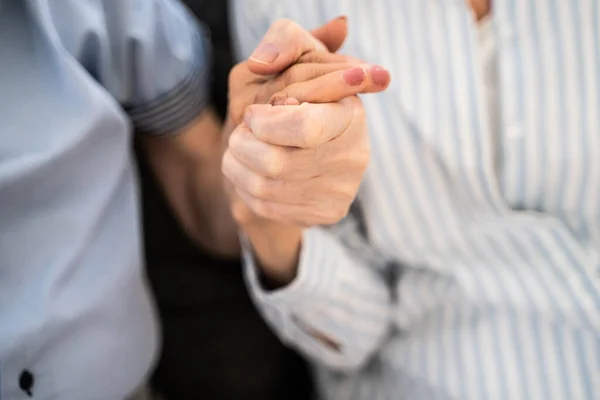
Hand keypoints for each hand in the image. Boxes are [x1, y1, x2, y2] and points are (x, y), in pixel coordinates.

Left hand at [222, 18, 389, 283]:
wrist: (287, 154)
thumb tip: (311, 38)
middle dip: (244, 145)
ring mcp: (343, 189)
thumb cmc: (284, 101)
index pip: (304, 129)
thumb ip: (288, 41)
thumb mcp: (282, 60)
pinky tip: (252, 174)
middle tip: (242, 133)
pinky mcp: (329, 214)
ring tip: (241, 151)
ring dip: (239, 166)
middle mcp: (355, 154)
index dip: (266, 123)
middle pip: (276, 163)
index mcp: (350, 112)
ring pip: (266, 189)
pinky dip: (247, 189)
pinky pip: (270, 209)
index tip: (255, 114)